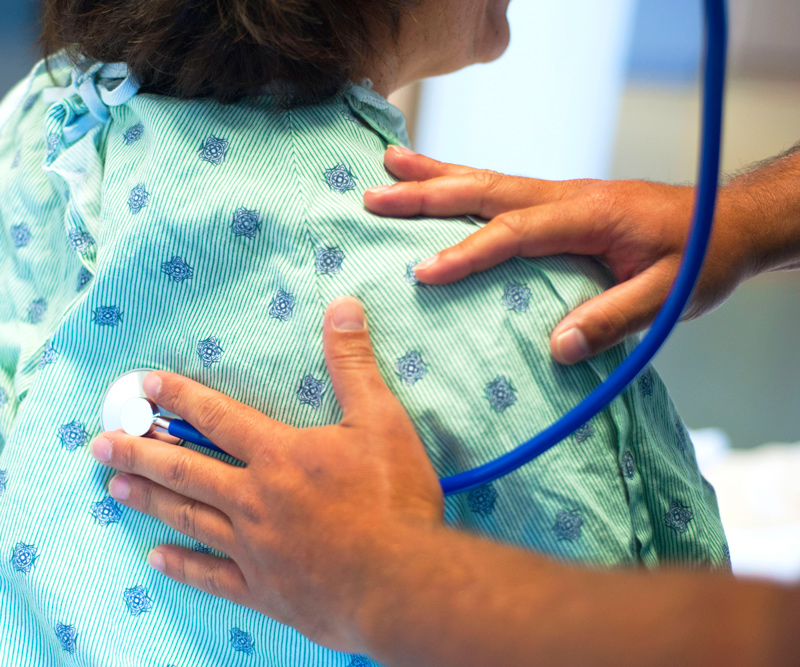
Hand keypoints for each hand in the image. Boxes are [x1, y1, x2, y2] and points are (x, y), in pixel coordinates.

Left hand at [89, 297, 443, 652]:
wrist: (402, 582)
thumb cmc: (392, 498)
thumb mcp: (380, 419)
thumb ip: (354, 363)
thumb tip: (342, 307)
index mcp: (279, 455)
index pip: (218, 417)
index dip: (180, 397)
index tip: (143, 386)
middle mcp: (255, 499)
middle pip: (187, 469)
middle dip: (140, 451)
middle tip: (101, 443)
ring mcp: (254, 548)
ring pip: (189, 517)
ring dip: (150, 498)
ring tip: (114, 486)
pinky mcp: (264, 590)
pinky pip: (212, 577)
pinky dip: (182, 565)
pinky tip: (156, 559)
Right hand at [365, 147, 757, 363]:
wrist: (726, 221)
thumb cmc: (699, 257)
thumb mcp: (668, 296)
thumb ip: (614, 319)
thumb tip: (556, 348)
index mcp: (588, 217)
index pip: (515, 233)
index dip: (467, 252)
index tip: (422, 272)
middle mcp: (566, 197)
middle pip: (485, 190)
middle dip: (427, 193)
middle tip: (374, 195)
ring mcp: (560, 194)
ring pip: (487, 180)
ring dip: (436, 175)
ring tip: (389, 164)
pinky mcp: (559, 202)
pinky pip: (501, 187)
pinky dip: (463, 181)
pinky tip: (440, 182)